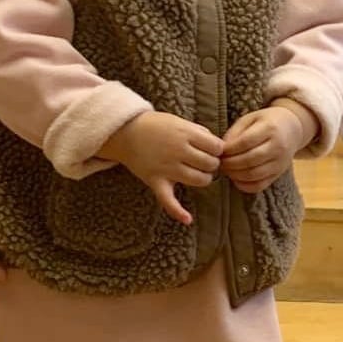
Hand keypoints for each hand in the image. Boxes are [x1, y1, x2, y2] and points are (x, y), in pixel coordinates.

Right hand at [100, 112, 222, 225]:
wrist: (125, 132)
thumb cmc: (155, 126)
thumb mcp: (179, 121)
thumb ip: (199, 132)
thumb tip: (218, 147)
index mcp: (185, 134)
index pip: (216, 147)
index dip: (217, 149)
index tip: (211, 148)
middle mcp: (178, 151)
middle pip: (210, 164)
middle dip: (211, 163)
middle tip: (203, 160)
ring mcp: (167, 168)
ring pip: (199, 180)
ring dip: (203, 178)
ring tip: (197, 173)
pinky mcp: (156, 181)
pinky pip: (167, 200)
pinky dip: (177, 211)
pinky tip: (187, 220)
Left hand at [221, 102, 315, 193]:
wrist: (291, 130)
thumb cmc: (266, 122)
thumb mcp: (250, 119)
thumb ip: (235, 133)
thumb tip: (221, 150)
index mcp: (270, 128)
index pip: (245, 142)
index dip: (229, 150)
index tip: (219, 151)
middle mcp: (278, 147)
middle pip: (249, 160)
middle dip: (230, 164)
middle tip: (219, 163)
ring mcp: (280, 162)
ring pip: (254, 175)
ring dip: (235, 175)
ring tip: (226, 170)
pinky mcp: (279, 174)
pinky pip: (260, 185)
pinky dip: (245, 186)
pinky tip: (236, 179)